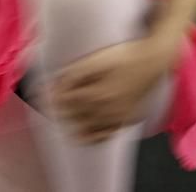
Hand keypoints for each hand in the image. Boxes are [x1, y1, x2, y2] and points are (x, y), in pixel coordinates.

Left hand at [46, 30, 182, 143]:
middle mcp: (105, 111)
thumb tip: (56, 84)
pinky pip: (104, 136)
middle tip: (49, 104)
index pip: (64, 101)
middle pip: (73, 116)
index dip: (51, 96)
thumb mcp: (98, 60)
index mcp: (96, 95)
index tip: (41, 92)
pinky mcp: (125, 120)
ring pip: (86, 130)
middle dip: (58, 110)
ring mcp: (116, 118)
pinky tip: (82, 134)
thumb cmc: (126, 56)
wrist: (154, 60)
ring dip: (71, 124)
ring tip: (63, 117)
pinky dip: (91, 138)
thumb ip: (75, 73)